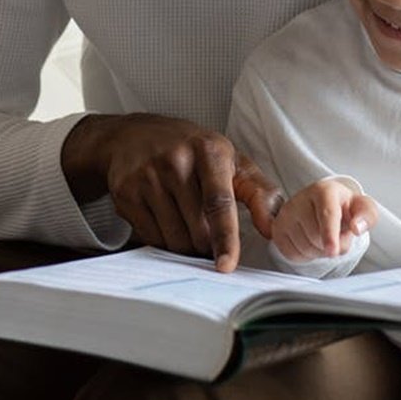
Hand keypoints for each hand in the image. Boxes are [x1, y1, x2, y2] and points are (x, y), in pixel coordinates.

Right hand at [61, 113, 282, 271]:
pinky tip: (165, 218)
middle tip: (208, 230)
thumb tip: (274, 228)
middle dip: (207, 244)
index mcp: (208, 151)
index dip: (225, 237)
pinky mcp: (126, 193)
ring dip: (186, 244)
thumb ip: (260, 193)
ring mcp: (146, 177)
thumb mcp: (232, 161)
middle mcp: (175, 161)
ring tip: (185, 221)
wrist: (134, 135)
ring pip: (174, 240)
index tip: (226, 264)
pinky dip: (164, 240)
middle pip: (198, 230)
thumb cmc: (192, 150)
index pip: (219, 202)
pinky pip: (151, 238)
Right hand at [271, 178, 377, 262]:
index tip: (332, 251)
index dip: (330, 234)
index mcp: (324, 190)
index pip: (327, 215)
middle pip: (317, 237)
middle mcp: (300, 199)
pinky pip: (292, 254)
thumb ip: (366, 217)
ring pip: (305, 248)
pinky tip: (310, 241)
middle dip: (331, 245)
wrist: (322, 204)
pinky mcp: (277, 228)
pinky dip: (305, 255)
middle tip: (336, 234)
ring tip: (322, 236)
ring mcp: (286, 213)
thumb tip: (357, 228)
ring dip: (319, 251)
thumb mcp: (362, 208)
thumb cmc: (344, 207)